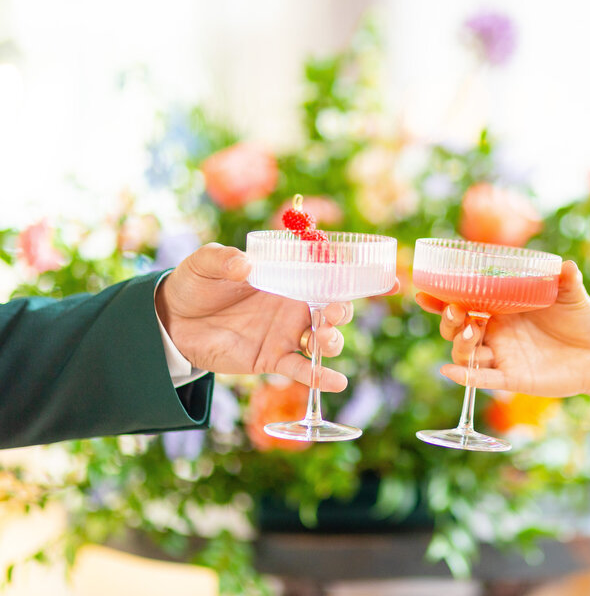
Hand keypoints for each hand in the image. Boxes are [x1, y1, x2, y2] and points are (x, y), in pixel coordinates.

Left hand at [155, 243, 355, 391]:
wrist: (172, 321)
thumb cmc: (195, 283)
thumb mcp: (205, 263)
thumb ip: (223, 259)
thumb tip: (244, 264)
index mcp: (286, 278)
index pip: (323, 276)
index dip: (344, 277)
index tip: (366, 278)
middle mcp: (293, 306)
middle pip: (331, 310)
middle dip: (341, 312)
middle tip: (334, 312)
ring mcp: (285, 334)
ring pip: (321, 340)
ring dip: (331, 341)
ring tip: (323, 340)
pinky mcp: (272, 359)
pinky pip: (301, 368)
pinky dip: (320, 376)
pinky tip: (337, 382)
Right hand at [416, 261, 589, 396]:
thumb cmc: (581, 320)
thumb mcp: (573, 296)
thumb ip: (567, 280)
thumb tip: (566, 265)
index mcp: (500, 308)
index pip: (464, 302)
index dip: (440, 299)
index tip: (424, 292)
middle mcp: (495, 332)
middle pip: (456, 328)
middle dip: (448, 320)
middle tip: (457, 311)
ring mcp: (501, 355)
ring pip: (465, 353)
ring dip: (460, 344)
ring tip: (471, 332)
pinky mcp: (511, 377)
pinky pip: (482, 379)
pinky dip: (464, 376)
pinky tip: (450, 371)